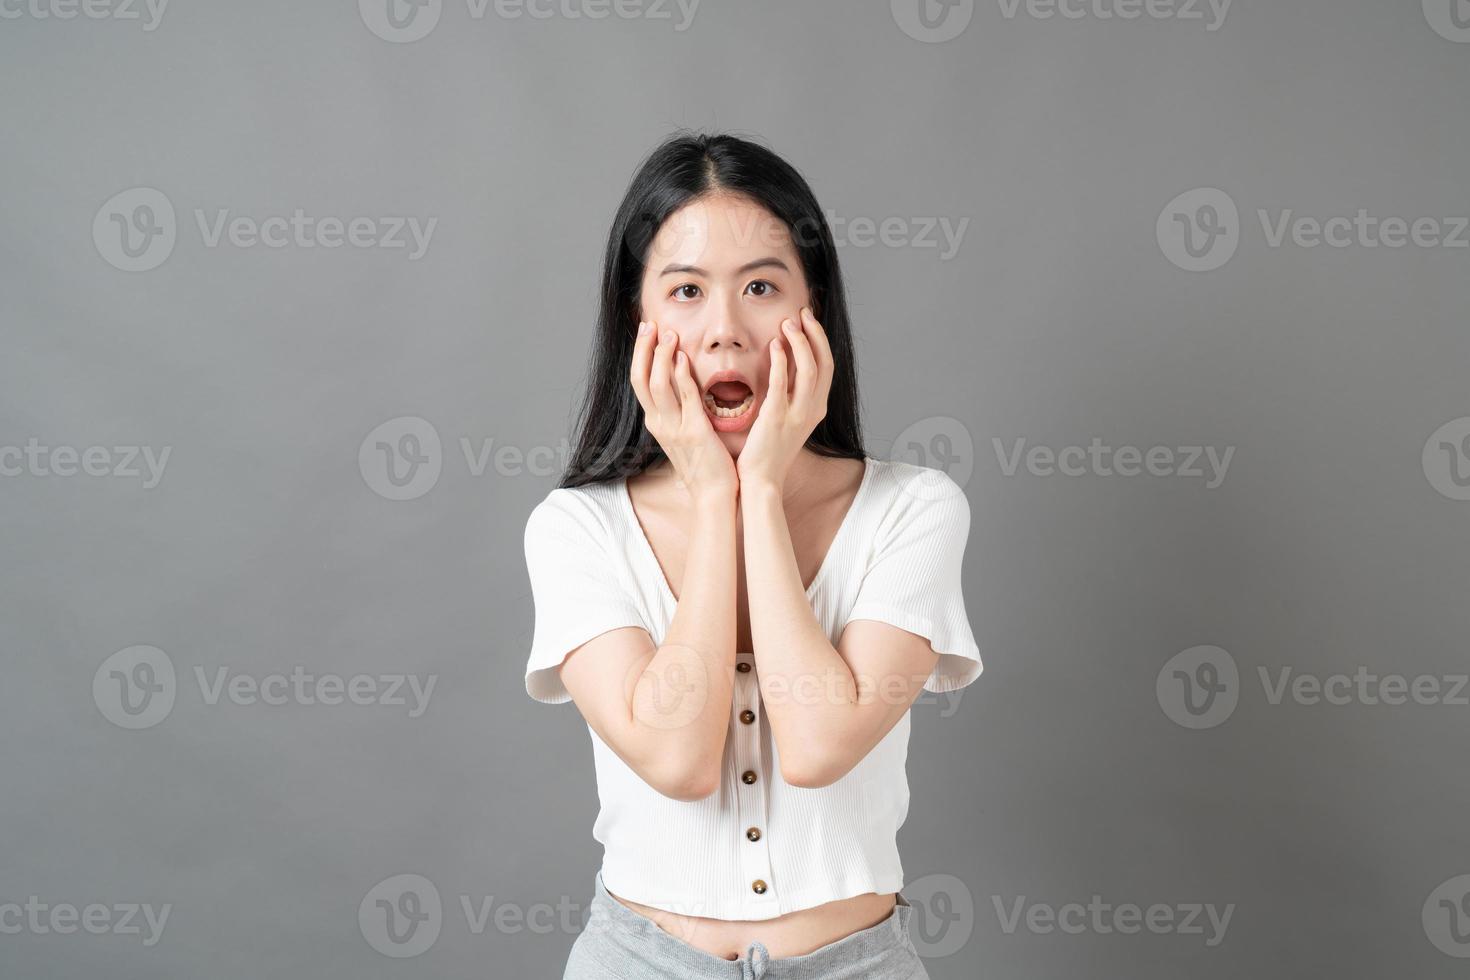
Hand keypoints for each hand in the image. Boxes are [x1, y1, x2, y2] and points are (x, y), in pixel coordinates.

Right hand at [629, 320, 738, 499]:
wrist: (714, 495)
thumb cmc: (705, 465)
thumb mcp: (685, 434)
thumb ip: (681, 411)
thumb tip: (683, 385)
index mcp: (656, 422)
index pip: (639, 381)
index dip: (641, 354)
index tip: (647, 332)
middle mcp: (659, 423)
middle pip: (640, 378)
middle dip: (644, 349)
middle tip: (651, 325)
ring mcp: (674, 428)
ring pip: (658, 384)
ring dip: (662, 356)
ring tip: (669, 334)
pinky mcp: (694, 431)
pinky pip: (684, 398)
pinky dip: (682, 375)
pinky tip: (685, 357)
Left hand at [737, 307, 833, 491]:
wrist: (762, 480)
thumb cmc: (769, 450)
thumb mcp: (788, 420)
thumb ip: (790, 395)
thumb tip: (784, 368)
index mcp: (817, 408)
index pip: (827, 366)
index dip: (819, 340)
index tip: (808, 321)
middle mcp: (813, 409)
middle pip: (824, 362)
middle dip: (814, 334)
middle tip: (801, 314)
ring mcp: (797, 414)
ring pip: (809, 368)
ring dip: (800, 341)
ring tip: (787, 323)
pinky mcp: (777, 417)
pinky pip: (782, 382)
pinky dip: (781, 360)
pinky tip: (774, 345)